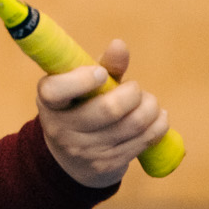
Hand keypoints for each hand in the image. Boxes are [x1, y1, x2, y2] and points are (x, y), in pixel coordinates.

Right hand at [35, 39, 168, 186]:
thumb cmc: (79, 110)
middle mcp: (62, 129)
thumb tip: (119, 45)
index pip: (56, 90)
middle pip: (110, 108)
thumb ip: (102, 66)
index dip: (82, 79)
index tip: (100, 74)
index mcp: (49, 103)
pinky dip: (159, 123)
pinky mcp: (109, 164)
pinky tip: (156, 117)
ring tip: (147, 102)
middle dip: (133, 93)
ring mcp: (86, 150)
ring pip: (135, 123)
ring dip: (150, 106)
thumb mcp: (81, 88)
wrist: (71, 161)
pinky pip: (146, 139)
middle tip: (134, 89)